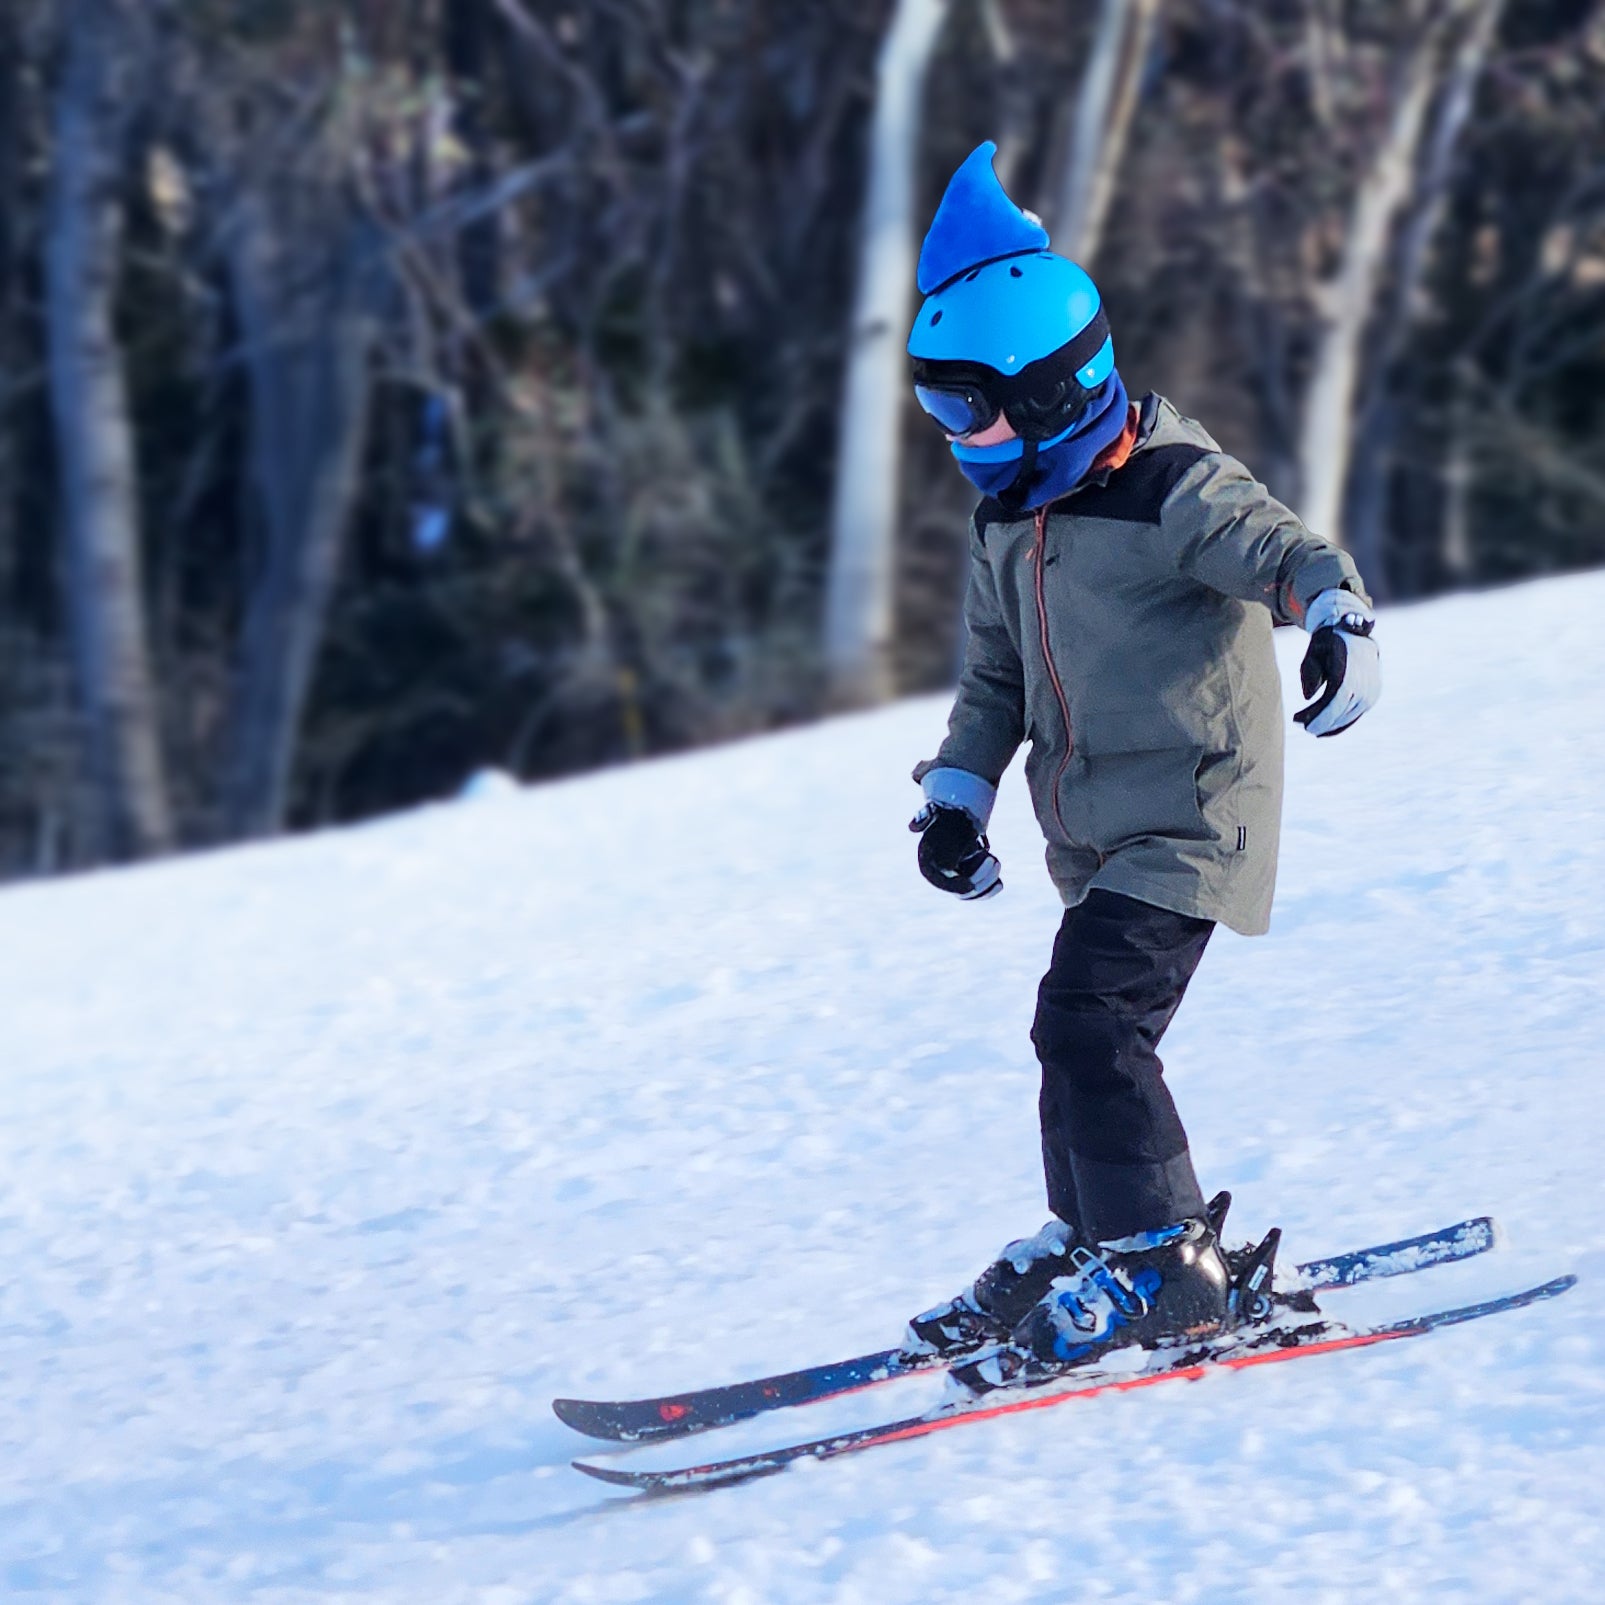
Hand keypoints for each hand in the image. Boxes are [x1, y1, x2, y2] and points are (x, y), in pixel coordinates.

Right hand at [910, 802, 1001, 899]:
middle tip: (994, 860)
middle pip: (958, 890)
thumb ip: (923, 817)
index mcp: (928, 863)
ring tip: (995, 861)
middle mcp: (938, 877)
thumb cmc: (943, 819)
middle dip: (978, 877)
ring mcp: (954, 882)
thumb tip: (913, 827)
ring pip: (971, 893)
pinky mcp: (967, 882)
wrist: (954, 823)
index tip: (970, 885)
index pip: (938, 881)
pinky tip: (999, 883)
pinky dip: (989, 890)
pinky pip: (978, 893)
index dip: (953, 886)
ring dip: (986, 881)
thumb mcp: (932, 814)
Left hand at [1295, 589, 1380, 737]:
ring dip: (1328, 725)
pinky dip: (1340, 724)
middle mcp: (1365, 682)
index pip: (1337, 699)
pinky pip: (1356, 715)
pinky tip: (1323, 730)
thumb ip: (1309, 673)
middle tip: (1300, 724)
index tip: (1304, 725)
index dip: (1321, 715)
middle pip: (1341, 711)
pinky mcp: (1373, 696)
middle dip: (1320, 722)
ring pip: (1348, 716)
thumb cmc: (1328, 643)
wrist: (1355, 633)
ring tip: (1308, 725)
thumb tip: (1308, 697)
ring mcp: (1372, 690)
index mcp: (1349, 669)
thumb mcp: (1314, 652)